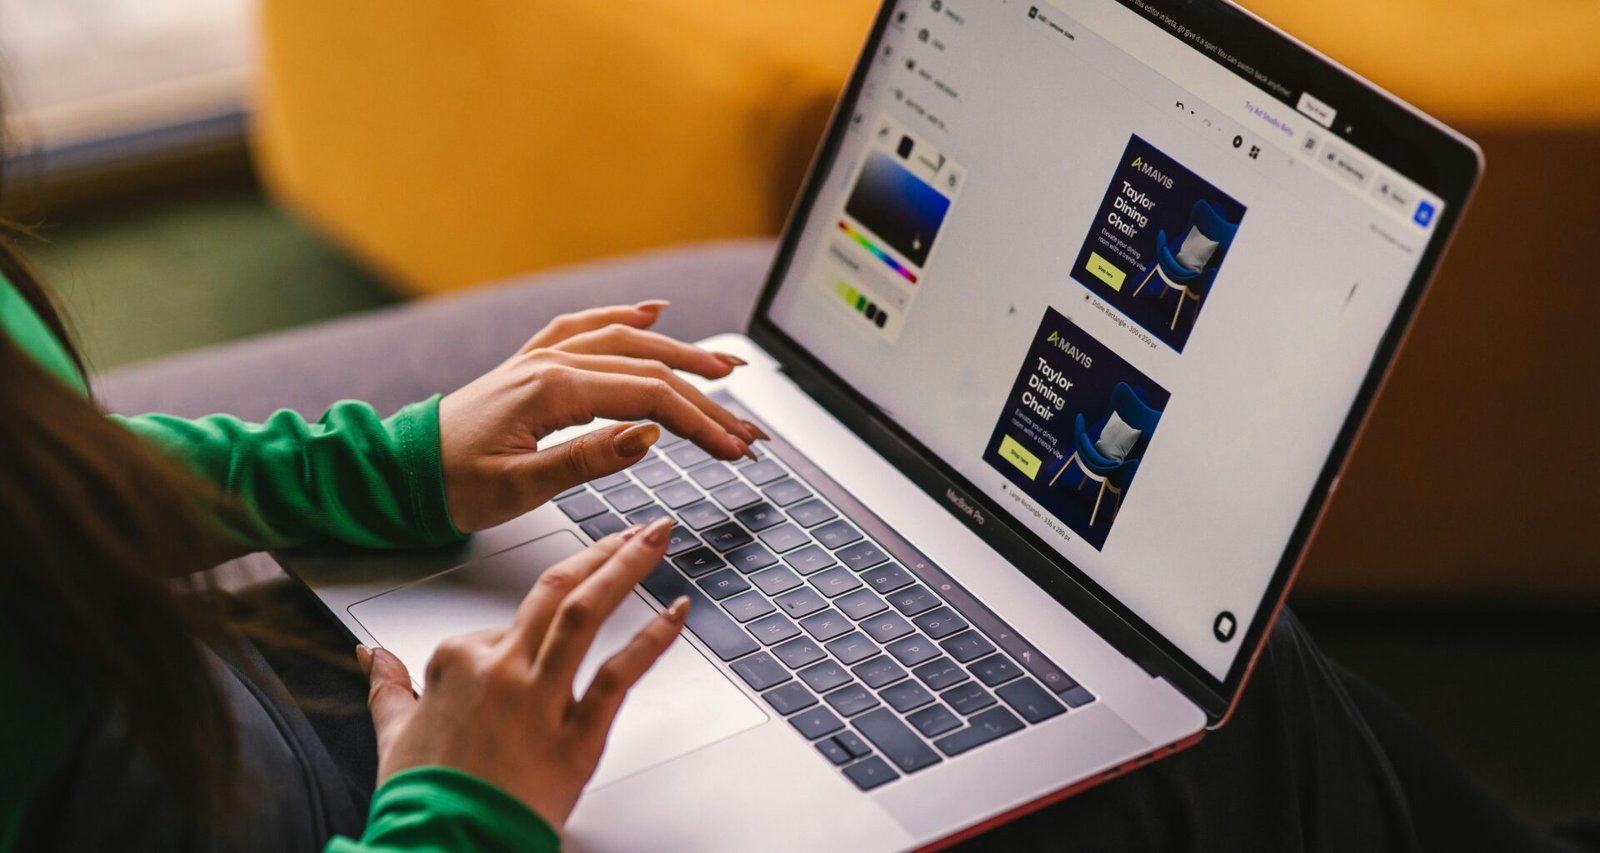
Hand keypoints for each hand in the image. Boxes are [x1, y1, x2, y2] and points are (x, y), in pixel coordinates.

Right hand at [358, 517, 688, 831]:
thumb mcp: (392, 734)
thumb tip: (371, 656)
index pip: (504, 624)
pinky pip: (618, 675)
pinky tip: (676, 613)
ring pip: (584, 614)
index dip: (528, 632)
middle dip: (603, 551)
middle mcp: (500, 669)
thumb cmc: (424, 802)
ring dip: (625, 567)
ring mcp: (539, 698)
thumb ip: (388, 687)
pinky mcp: (576, 735)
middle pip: (555, 590)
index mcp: (456, 661)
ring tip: (655, 540)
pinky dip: (652, 639)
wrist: (446, 847)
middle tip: (638, 529)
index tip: (552, 629)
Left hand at [438, 300, 767, 531]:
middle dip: (706, 398)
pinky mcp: (532, 365)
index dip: (700, 424)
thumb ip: (586, 459)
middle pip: (649, 370)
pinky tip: (651, 313)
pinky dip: (623, 317)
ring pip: (626, 342)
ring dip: (680, 352)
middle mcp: (551, 363)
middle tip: (746, 428)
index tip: (734, 450)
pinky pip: (586, 327)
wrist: (400, 471)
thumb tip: (648, 436)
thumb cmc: (451, 485)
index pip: (650, 400)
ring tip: (726, 365)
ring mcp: (541, 358)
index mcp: (553, 390)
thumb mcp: (519, 487)